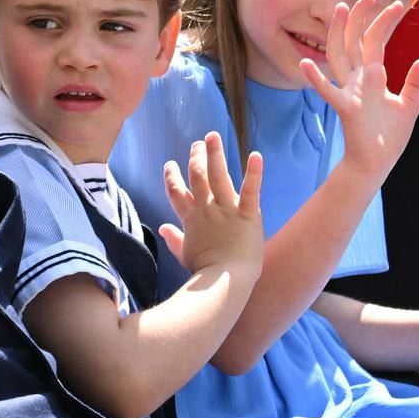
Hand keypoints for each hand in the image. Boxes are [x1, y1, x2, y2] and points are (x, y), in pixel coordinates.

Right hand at [158, 132, 263, 278]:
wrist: (224, 282)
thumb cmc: (205, 271)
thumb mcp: (184, 254)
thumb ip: (173, 239)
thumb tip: (162, 228)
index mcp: (191, 218)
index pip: (176, 192)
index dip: (172, 177)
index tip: (170, 165)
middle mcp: (206, 209)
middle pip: (197, 177)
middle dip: (196, 158)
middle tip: (198, 143)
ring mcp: (226, 209)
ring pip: (218, 175)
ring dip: (215, 154)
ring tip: (213, 136)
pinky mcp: (247, 214)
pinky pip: (250, 190)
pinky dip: (254, 172)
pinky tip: (256, 155)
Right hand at [300, 0, 418, 178]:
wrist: (376, 163)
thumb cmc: (388, 138)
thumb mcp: (409, 107)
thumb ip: (415, 84)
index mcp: (372, 76)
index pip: (377, 41)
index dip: (387, 21)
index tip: (401, 1)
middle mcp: (358, 79)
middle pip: (355, 41)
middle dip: (361, 17)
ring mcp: (349, 91)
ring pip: (339, 56)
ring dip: (339, 33)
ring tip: (340, 9)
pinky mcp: (346, 108)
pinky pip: (328, 92)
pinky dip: (316, 79)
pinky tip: (306, 64)